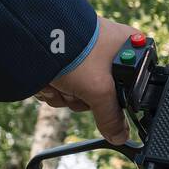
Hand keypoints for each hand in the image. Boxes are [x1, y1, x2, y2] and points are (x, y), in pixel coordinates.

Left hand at [35, 17, 138, 143]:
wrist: (35, 31)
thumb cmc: (76, 50)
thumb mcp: (99, 90)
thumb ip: (111, 117)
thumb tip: (120, 136)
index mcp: (130, 48)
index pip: (133, 84)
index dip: (116, 97)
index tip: (103, 97)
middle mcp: (109, 48)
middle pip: (102, 92)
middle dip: (82, 96)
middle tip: (78, 87)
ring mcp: (85, 52)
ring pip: (78, 91)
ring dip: (65, 93)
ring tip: (59, 79)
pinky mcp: (64, 55)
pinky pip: (62, 83)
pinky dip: (52, 86)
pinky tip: (48, 77)